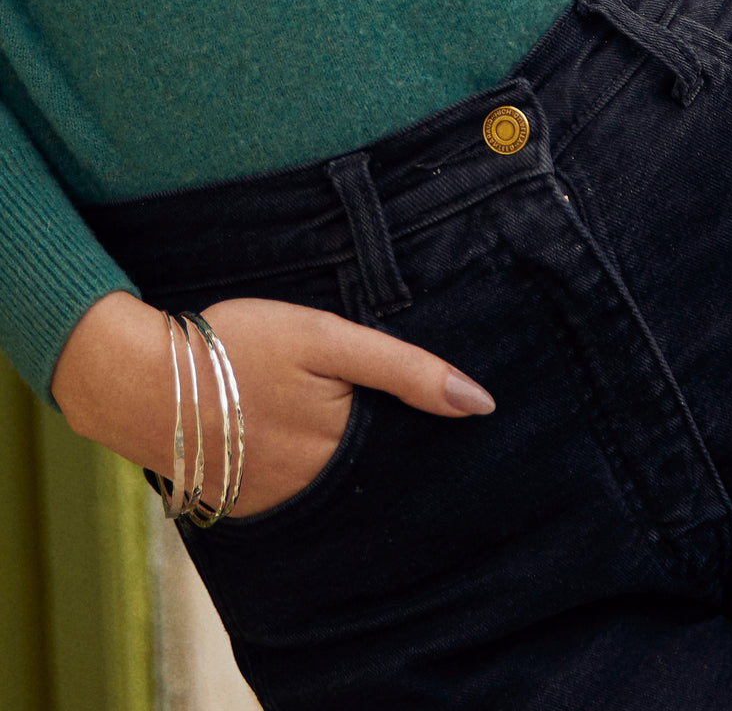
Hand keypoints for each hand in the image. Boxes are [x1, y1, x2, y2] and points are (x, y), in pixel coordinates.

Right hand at [52, 292, 494, 517]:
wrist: (136, 379)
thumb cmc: (236, 346)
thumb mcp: (326, 339)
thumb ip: (404, 370)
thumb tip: (480, 403)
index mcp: (347, 446)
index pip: (414, 452)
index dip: (435, 435)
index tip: (461, 425)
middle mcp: (321, 488)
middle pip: (383, 475)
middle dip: (404, 455)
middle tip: (410, 424)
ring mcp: (284, 502)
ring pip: (346, 488)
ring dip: (361, 467)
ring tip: (356, 430)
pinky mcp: (251, 506)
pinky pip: (304, 498)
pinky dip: (317, 476)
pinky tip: (314, 448)